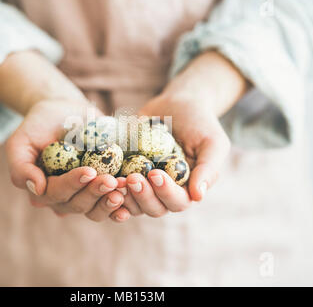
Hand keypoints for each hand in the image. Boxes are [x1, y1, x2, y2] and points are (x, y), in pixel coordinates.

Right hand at [6, 99, 128, 221]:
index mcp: (44, 191)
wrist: (62, 111)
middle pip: (79, 205)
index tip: (89, 171)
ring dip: (111, 202)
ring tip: (124, 188)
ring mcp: (85, 194)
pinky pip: (112, 203)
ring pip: (96, 209)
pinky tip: (132, 197)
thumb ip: (21, 167)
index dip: (73, 184)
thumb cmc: (38, 126)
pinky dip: (124, 203)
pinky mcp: (103, 188)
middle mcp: (64, 198)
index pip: (57, 193)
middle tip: (112, 181)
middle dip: (96, 193)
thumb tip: (37, 190)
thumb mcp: (20, 142)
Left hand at [113, 51, 246, 217]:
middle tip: (132, 178)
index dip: (165, 192)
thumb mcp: (212, 142)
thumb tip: (198, 197)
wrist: (178, 104)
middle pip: (153, 208)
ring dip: (123, 195)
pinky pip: (115, 188)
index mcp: (187, 189)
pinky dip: (108, 186)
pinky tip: (100, 176)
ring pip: (132, 203)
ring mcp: (144, 185)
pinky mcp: (127, 173)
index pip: (177, 201)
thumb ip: (208, 169)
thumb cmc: (200, 123)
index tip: (155, 173)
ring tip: (114, 179)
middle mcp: (165, 193)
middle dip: (142, 195)